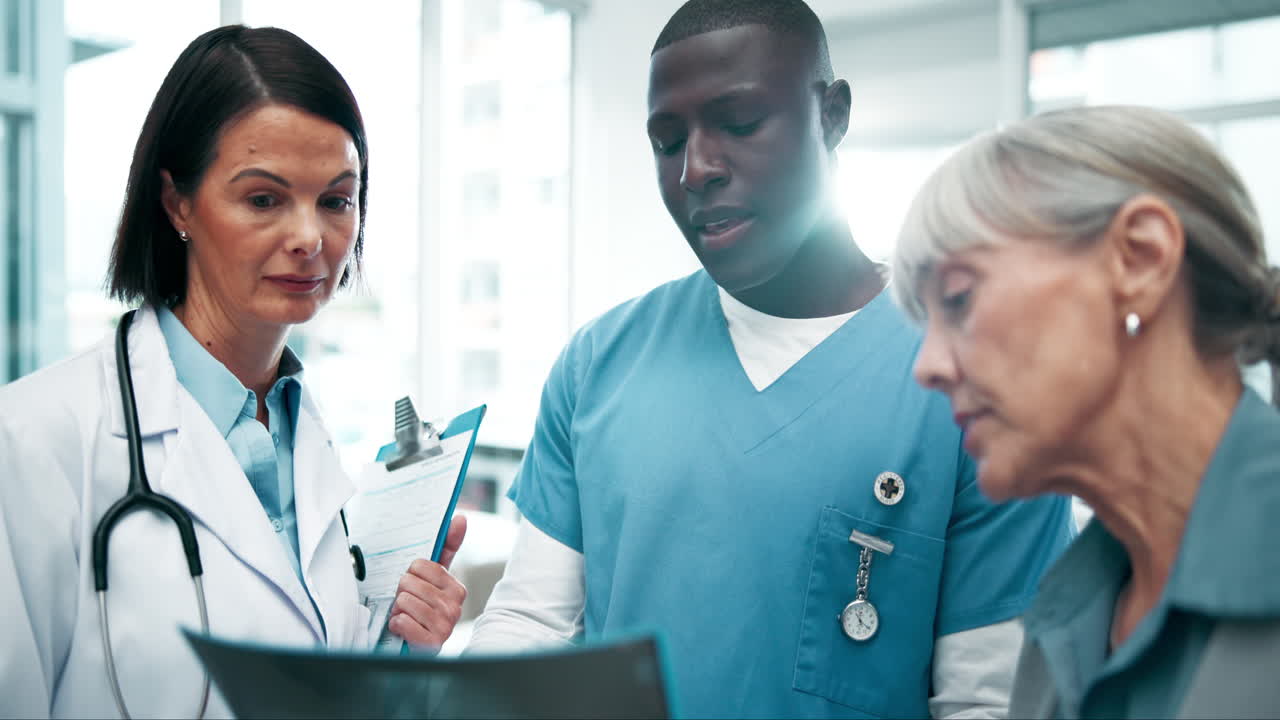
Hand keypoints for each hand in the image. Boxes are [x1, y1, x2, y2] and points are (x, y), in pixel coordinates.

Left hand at [387, 514, 467, 648]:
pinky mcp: (431, 643)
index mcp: (456, 588)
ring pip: (404, 601)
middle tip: (408, 604)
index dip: (410, 574)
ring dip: (398, 610)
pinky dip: (397, 625)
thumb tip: (460, 518)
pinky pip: (402, 622)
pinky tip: (403, 628)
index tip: (414, 585)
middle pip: (409, 583)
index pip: (421, 565)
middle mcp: (454, 607)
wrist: (419, 650)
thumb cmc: (424, 611)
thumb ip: (447, 548)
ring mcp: (444, 626)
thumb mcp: (434, 580)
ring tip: (406, 617)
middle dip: (402, 593)